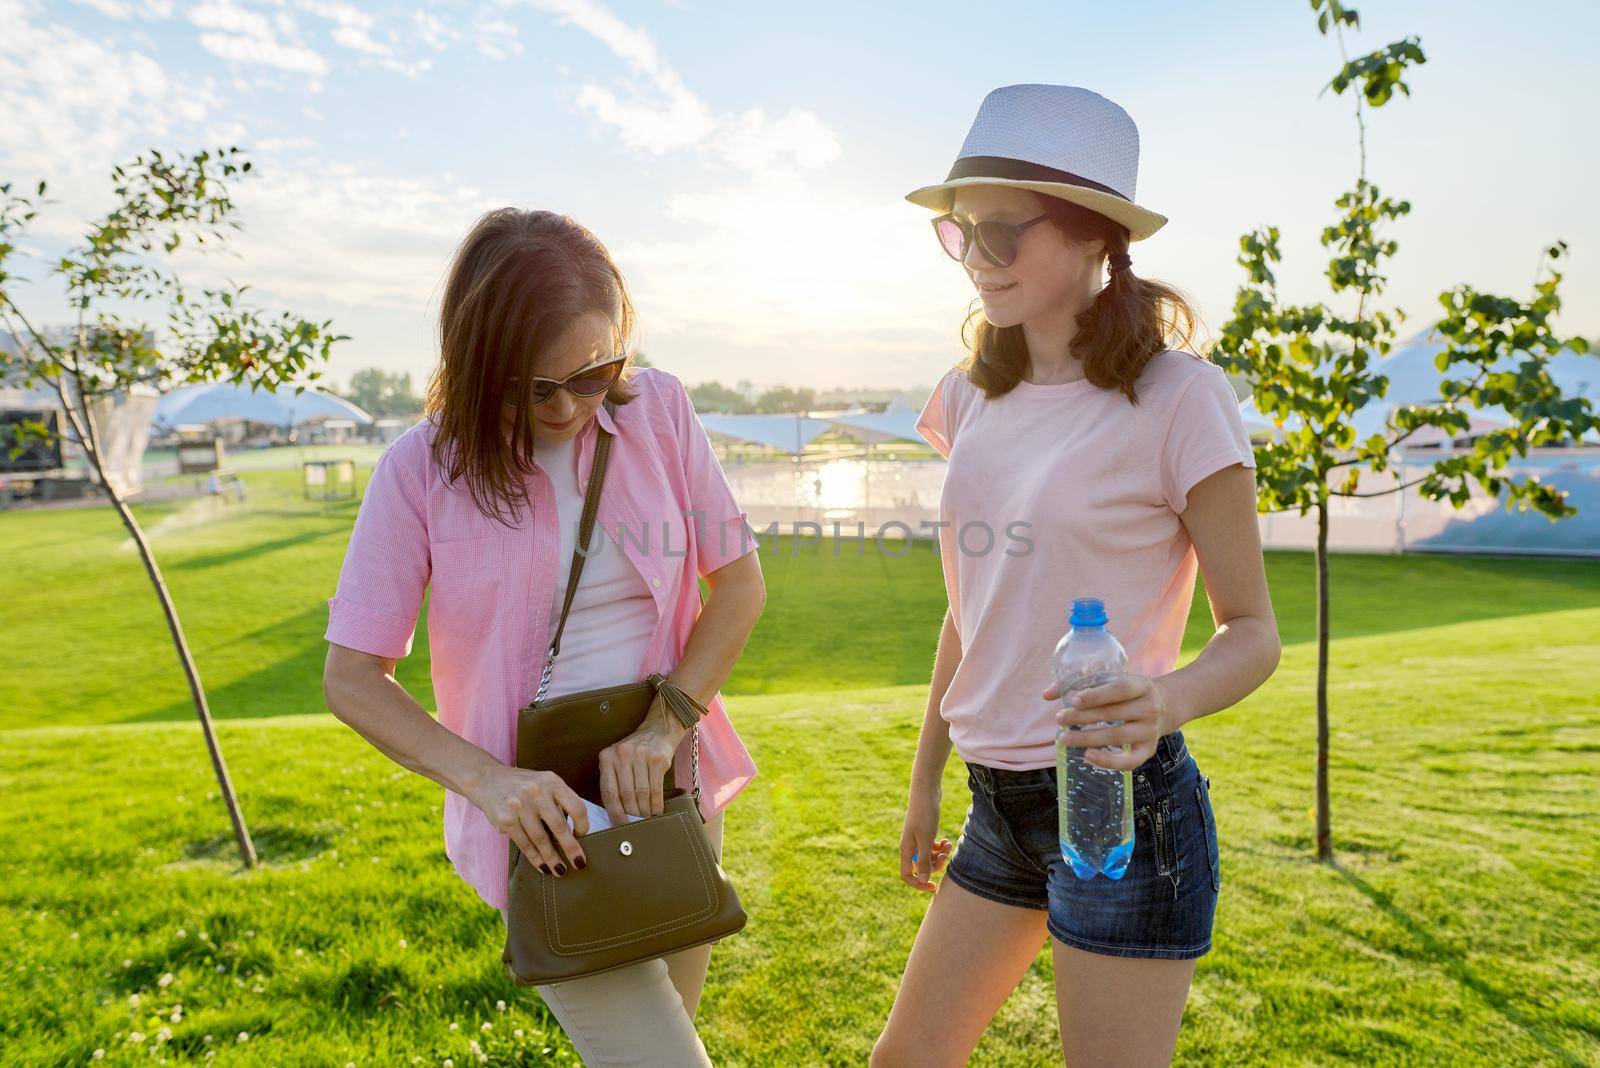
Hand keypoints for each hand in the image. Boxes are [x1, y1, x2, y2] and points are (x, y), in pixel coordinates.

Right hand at [467, 764, 587, 876]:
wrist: (486, 780)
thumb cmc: (522, 785)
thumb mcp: (544, 783)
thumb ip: (558, 801)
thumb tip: (572, 833)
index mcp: (552, 782)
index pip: (576, 807)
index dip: (583, 825)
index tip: (582, 836)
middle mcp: (537, 792)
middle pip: (560, 826)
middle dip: (571, 849)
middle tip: (579, 863)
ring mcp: (520, 806)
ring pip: (541, 839)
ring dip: (552, 858)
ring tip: (560, 870)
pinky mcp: (506, 820)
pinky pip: (525, 844)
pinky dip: (535, 858)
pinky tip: (543, 866)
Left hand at [598, 692, 688, 821]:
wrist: (657, 730)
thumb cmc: (635, 752)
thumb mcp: (617, 761)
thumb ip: (614, 781)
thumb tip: (615, 815)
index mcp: (607, 757)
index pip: (609, 791)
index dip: (614, 812)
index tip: (618, 826)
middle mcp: (622, 755)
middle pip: (626, 794)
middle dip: (631, 814)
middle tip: (635, 826)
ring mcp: (641, 756)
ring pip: (641, 793)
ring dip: (645, 811)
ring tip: (646, 821)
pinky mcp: (657, 759)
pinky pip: (656, 788)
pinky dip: (656, 804)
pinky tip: (657, 812)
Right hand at [898, 783, 953, 892]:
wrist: (926, 792)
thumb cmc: (925, 815)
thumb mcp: (926, 840)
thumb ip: (924, 861)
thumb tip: (922, 881)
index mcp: (906, 849)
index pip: (907, 875)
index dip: (919, 883)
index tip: (933, 886)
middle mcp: (910, 846)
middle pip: (920, 867)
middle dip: (935, 866)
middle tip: (945, 856)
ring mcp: (917, 839)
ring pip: (928, 857)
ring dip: (940, 855)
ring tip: (948, 845)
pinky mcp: (925, 833)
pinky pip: (932, 848)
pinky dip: (940, 847)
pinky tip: (947, 841)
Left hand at [1043, 674, 1178, 771]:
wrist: (1164, 706)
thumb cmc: (1127, 693)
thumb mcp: (1114, 681)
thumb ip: (1081, 685)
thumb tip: (1046, 695)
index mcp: (1142, 685)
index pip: (1120, 689)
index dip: (1097, 695)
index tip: (1074, 700)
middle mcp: (1150, 708)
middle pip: (1114, 714)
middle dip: (1083, 717)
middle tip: (1059, 719)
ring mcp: (1151, 731)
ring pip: (1117, 736)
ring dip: (1088, 738)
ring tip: (1064, 739)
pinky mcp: (1148, 750)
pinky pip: (1130, 761)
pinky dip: (1109, 762)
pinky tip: (1088, 756)